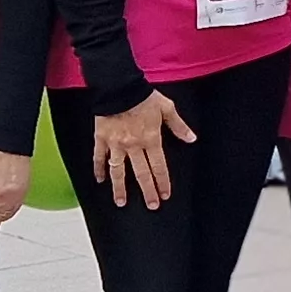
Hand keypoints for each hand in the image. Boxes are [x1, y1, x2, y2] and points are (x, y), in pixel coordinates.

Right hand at [91, 92, 194, 208]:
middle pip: (141, 174)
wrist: (119, 86)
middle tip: (151, 205)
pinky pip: (98, 157)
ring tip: (121, 202)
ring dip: (119, 188)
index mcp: (151, 139)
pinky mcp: (101, 138)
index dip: (163, 182)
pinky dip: (98, 169)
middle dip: (147, 191)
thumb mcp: (166, 108)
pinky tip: (99, 180)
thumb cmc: (143, 96)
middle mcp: (133, 146)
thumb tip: (191, 138)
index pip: (159, 167)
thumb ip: (178, 126)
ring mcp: (115, 144)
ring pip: (118, 171)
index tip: (165, 195)